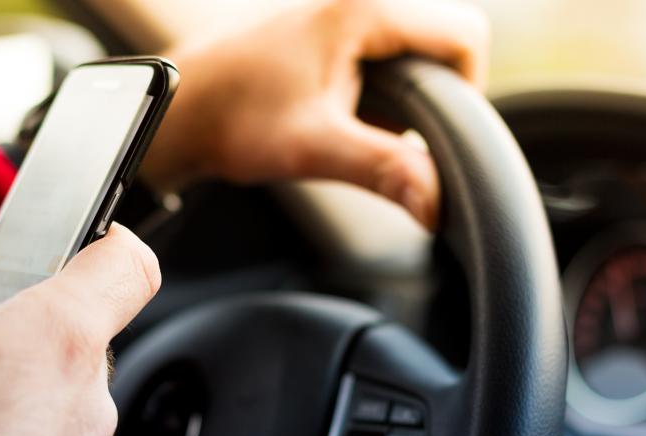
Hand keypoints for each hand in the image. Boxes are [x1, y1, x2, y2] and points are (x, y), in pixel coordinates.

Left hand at [140, 0, 489, 228]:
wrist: (180, 109)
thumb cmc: (235, 118)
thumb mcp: (316, 148)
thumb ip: (385, 171)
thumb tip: (438, 206)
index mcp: (363, 8)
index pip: (464, 36)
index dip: (465, 93)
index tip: (433, 136)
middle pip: (444, 43)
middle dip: (430, 98)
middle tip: (387, 135)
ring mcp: (342, 10)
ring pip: (414, 52)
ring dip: (401, 98)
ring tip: (353, 125)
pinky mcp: (329, 29)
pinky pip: (384, 55)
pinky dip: (377, 92)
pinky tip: (339, 116)